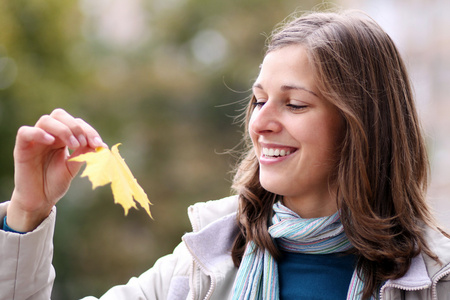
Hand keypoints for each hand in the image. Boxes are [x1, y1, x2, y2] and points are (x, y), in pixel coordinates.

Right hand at [6, 108, 107, 231]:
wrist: (40, 200)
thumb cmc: (55, 182)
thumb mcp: (73, 167)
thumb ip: (84, 154)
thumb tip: (101, 145)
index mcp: (62, 137)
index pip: (76, 122)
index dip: (89, 131)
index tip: (99, 144)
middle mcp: (48, 135)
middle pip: (60, 115)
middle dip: (76, 126)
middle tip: (84, 143)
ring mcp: (35, 140)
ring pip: (46, 120)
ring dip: (63, 130)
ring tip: (74, 145)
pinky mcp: (22, 148)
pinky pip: (25, 132)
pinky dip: (38, 133)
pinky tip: (51, 141)